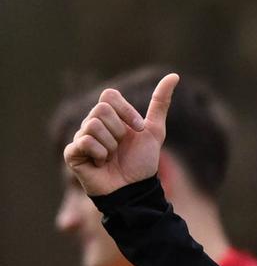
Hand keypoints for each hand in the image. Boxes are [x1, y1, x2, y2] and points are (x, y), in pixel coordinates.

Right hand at [62, 72, 179, 196]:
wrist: (134, 190)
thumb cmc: (141, 163)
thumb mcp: (155, 131)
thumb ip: (160, 103)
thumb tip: (174, 75)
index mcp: (108, 116)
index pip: (110, 95)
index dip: (127, 112)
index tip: (138, 130)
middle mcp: (91, 123)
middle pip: (101, 109)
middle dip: (119, 131)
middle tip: (121, 147)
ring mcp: (80, 137)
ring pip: (93, 125)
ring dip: (111, 145)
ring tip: (111, 157)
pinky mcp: (72, 153)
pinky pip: (84, 142)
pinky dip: (99, 154)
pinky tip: (101, 164)